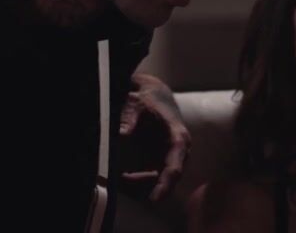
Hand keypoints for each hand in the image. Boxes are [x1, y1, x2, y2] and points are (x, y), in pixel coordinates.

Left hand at [119, 71, 190, 201]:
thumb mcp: (138, 103)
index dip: (165, 185)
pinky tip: (119, 176)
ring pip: (155, 184)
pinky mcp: (157, 163)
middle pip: (164, 182)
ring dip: (137, 187)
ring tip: (117, 178)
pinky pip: (147, 180)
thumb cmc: (148, 98)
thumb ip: (130, 117)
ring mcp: (167, 160)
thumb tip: (122, 134)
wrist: (152, 94)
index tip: (154, 200)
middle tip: (121, 181)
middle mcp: (176, 154)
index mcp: (178, 139)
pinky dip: (133, 182)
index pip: (174, 168)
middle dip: (143, 187)